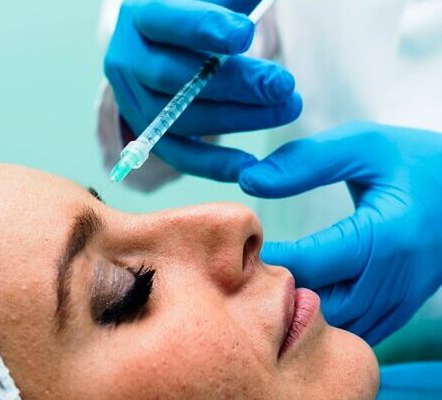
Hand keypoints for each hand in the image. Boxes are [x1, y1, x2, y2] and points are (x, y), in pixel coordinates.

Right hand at [104, 0, 301, 181]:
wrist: (170, 46)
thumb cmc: (202, 17)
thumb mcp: (216, 4)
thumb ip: (234, 5)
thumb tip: (256, 20)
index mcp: (140, 16)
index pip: (167, 21)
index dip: (204, 28)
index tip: (247, 34)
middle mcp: (128, 60)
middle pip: (173, 77)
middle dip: (233, 83)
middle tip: (282, 85)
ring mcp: (134, 102)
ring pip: (178, 119)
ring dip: (236, 119)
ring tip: (285, 109)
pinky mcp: (149, 134)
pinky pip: (178, 154)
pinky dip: (213, 164)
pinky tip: (249, 164)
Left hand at [238, 122, 441, 344]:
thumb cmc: (413, 161)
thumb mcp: (363, 145)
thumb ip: (306, 162)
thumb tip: (248, 180)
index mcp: (385, 237)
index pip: (309, 263)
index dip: (267, 258)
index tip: (240, 245)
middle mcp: (394, 280)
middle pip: (318, 304)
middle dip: (278, 290)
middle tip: (247, 267)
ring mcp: (399, 302)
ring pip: (334, 325)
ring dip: (298, 307)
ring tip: (269, 280)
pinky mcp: (399, 311)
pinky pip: (353, 331)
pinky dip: (323, 318)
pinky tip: (300, 293)